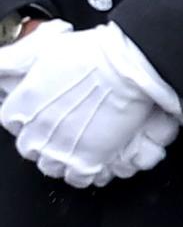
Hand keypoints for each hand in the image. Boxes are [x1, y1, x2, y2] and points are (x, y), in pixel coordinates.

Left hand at [1, 26, 182, 188]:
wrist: (127, 65)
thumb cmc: (94, 52)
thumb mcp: (47, 49)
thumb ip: (22, 61)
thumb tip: (10, 65)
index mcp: (22, 107)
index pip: (11, 122)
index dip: (30, 117)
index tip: (42, 111)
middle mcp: (35, 132)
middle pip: (30, 147)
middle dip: (44, 139)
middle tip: (65, 126)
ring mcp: (59, 149)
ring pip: (51, 166)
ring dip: (63, 156)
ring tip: (80, 142)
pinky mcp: (86, 161)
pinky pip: (78, 178)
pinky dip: (84, 171)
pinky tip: (93, 156)